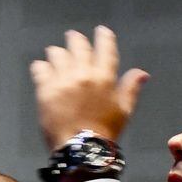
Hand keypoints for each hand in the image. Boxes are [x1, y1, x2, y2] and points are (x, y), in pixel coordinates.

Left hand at [29, 26, 148, 148]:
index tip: (101, 31)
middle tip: (73, 36)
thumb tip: (142, 73)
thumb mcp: (124, 111)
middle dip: (76, 40)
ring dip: (57, 52)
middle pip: (79, 47)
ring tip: (55, 51)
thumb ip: (131, 88)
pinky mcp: (45, 91)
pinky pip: (40, 70)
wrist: (81, 150)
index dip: (104, 38)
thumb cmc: (104, 133)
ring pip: (58, 55)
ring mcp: (63, 81)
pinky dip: (40, 66)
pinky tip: (40, 66)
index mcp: (104, 78)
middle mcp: (83, 75)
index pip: (105, 49)